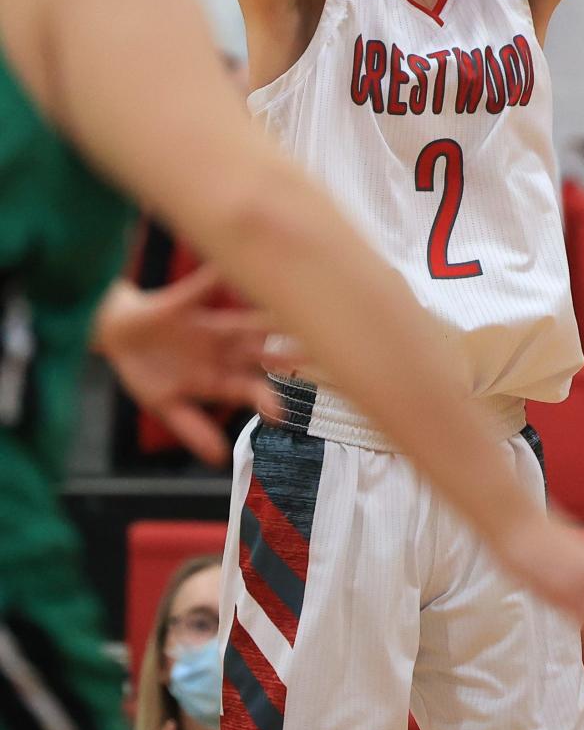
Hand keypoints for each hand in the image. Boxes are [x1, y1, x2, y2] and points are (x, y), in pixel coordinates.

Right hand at [95, 269, 278, 465]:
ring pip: (244, 321)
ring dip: (266, 318)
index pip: (252, 387)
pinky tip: (231, 270)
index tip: (281, 412)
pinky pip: (203, 288)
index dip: (267, 397)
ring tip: (291, 313)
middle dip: (289, 353)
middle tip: (321, 354)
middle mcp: (222, 348)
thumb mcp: (166, 405)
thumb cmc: (145, 371)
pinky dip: (215, 278)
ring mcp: (209, 324)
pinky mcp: (186, 302)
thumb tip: (218, 458)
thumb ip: (192, 429)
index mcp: (219, 375)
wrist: (115, 337)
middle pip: (261, 352)